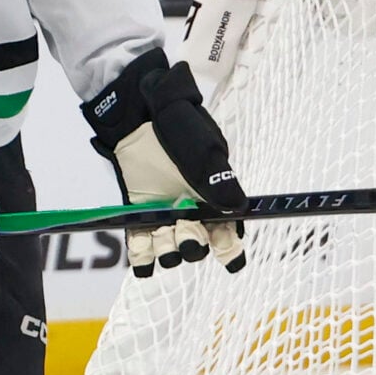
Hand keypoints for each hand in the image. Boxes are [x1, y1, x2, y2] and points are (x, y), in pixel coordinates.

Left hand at [84, 47, 247, 275]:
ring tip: (167, 246)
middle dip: (196, 245)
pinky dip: (143, 257)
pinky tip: (145, 267)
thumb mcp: (203, 146)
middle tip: (189, 235)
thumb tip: (238, 206)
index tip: (229, 256)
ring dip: (171, 252)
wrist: (137, 108)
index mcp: (215, 191)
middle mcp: (192, 206)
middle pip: (199, 241)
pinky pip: (141, 241)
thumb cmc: (177, 121)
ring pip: (171, 246)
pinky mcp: (138, 211)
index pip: (227, 227)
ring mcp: (164, 210)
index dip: (229, 245)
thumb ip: (217, 176)